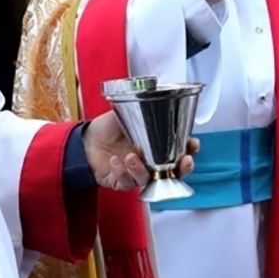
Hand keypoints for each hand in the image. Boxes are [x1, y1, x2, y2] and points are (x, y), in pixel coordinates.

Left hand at [82, 111, 198, 191]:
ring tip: (131, 157)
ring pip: (148, 180)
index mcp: (157, 147)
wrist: (85, 138)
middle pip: (174, 175)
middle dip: (182, 170)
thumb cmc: (110, 126)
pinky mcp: (121, 182)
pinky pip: (126, 183)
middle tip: (182, 162)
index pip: (181, 153)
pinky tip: (115, 161)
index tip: (193, 144)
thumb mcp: (129, 113)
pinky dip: (121, 173)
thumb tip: (159, 94)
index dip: (190, 151)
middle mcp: (150, 163)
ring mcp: (136, 174)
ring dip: (141, 171)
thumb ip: (144, 108)